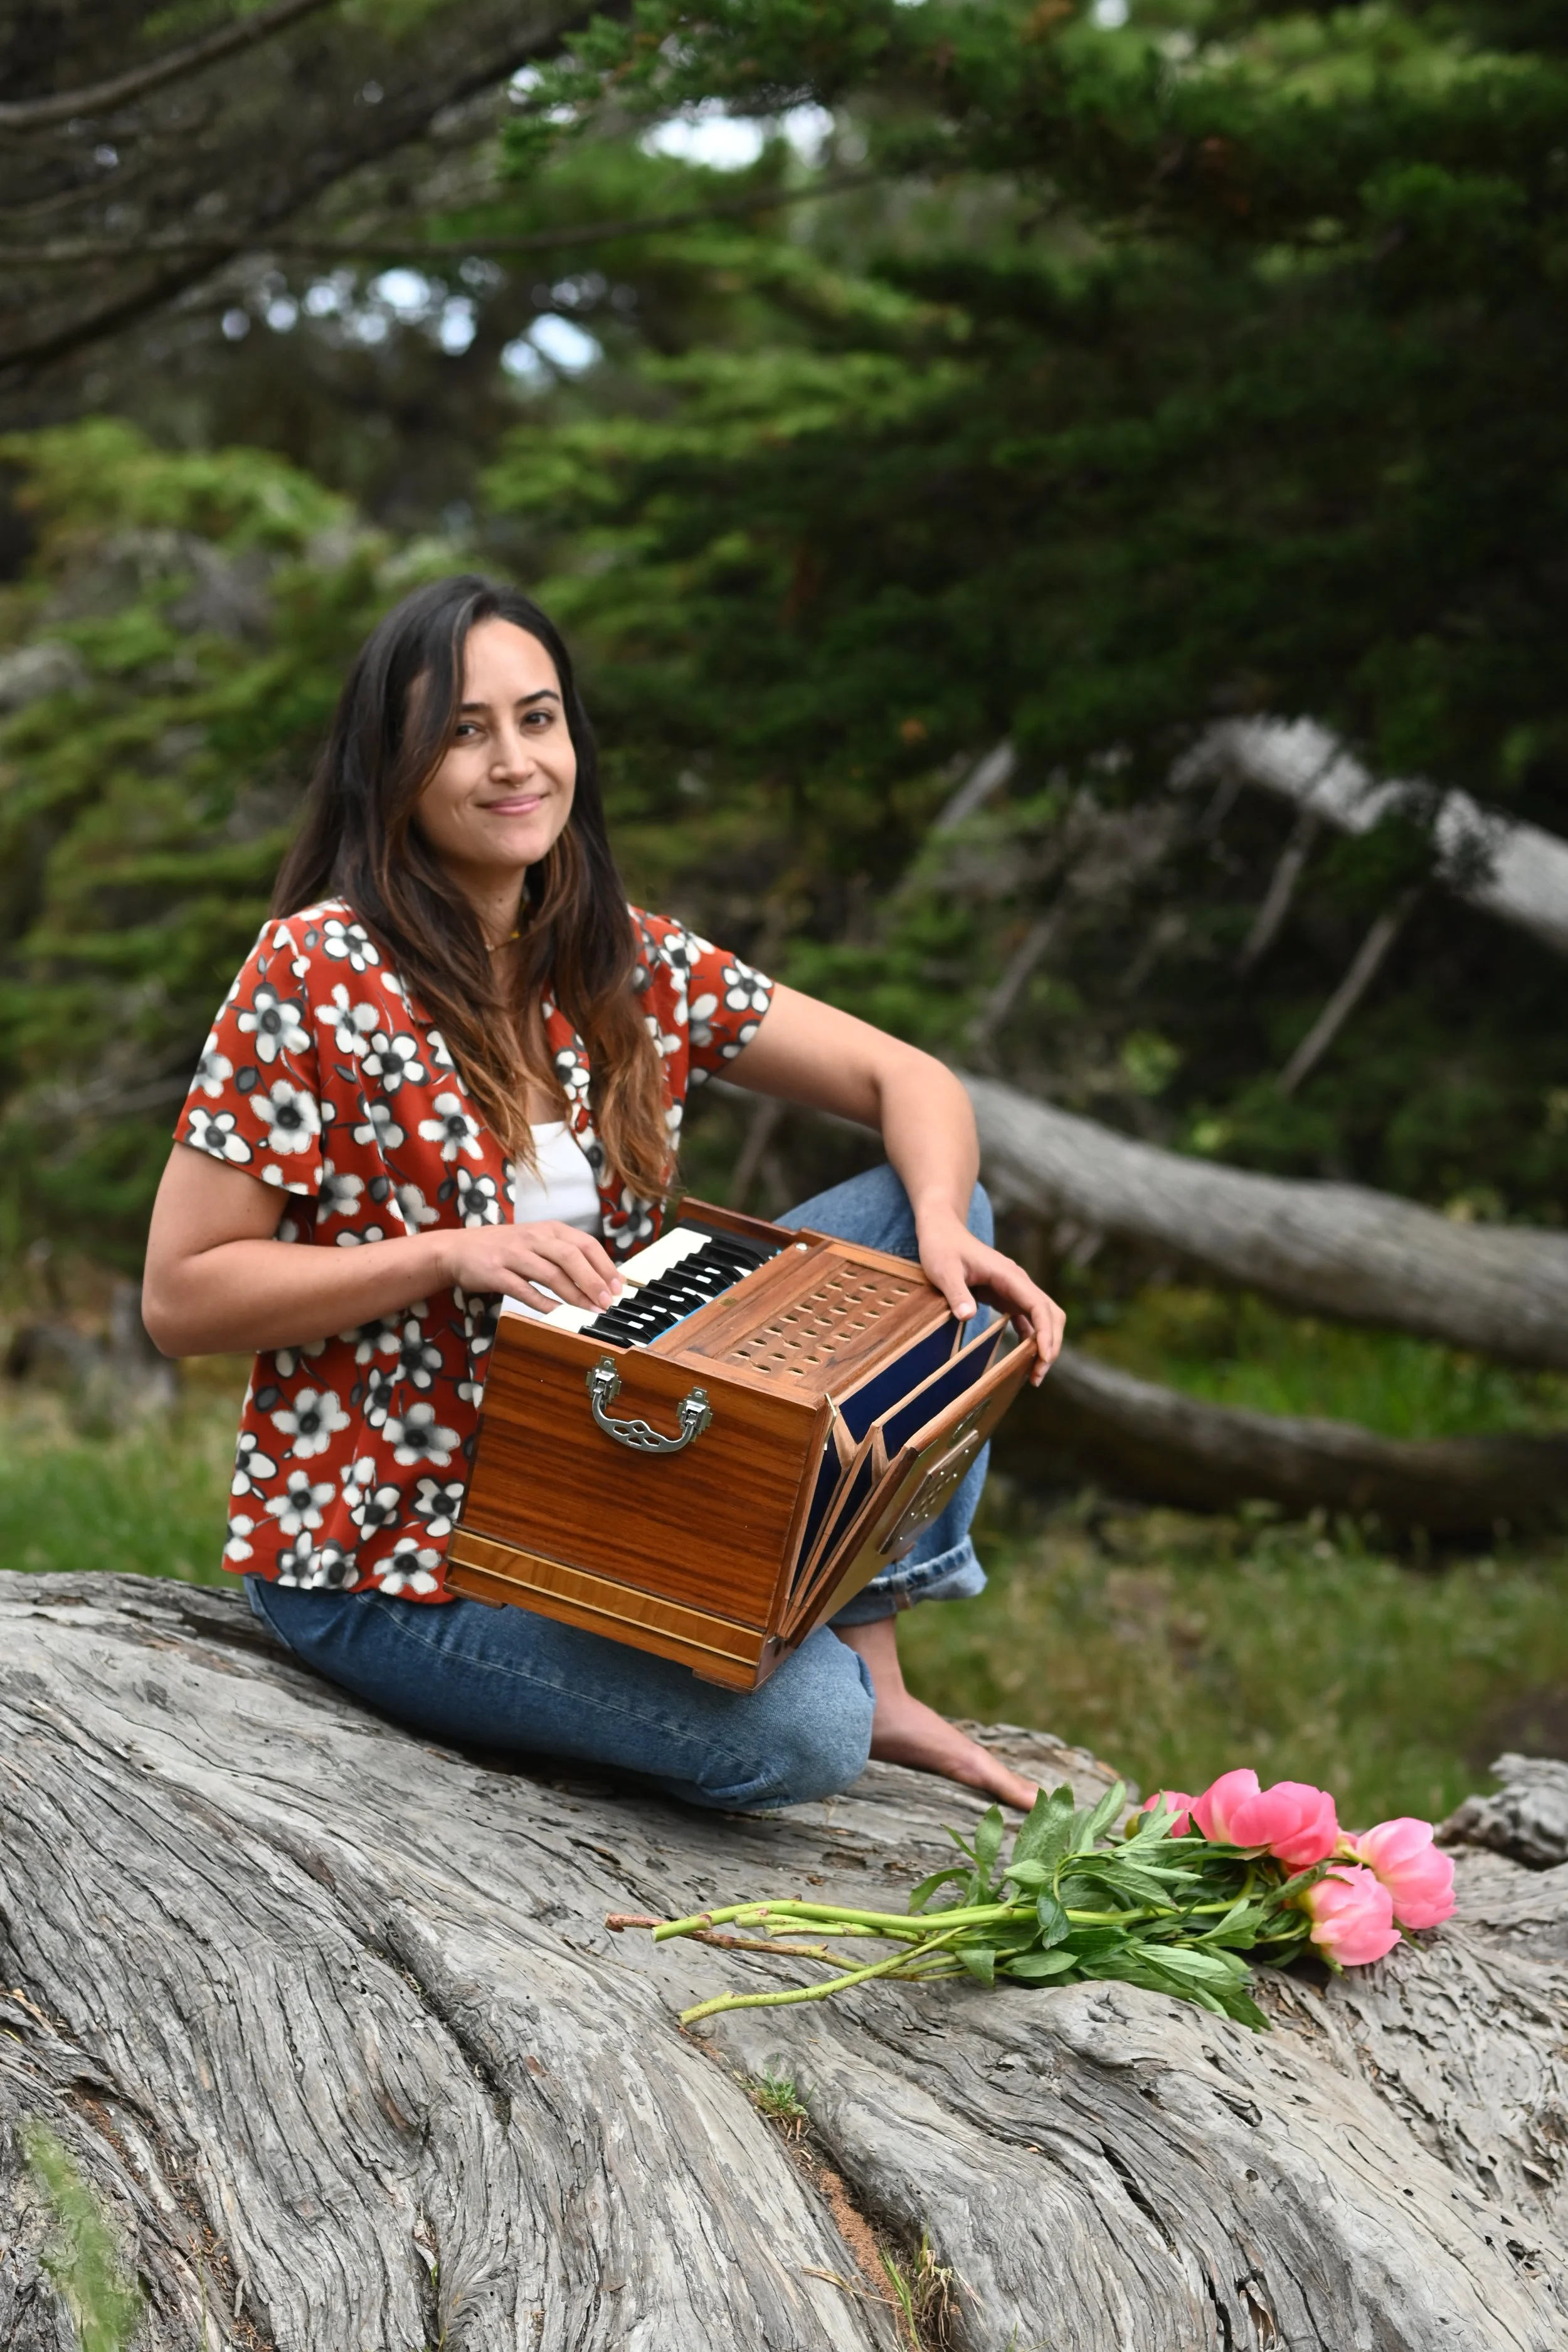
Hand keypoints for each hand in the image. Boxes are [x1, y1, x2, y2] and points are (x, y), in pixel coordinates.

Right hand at [431, 1220, 624, 1313]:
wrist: (458, 1249)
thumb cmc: (503, 1248)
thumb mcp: (537, 1241)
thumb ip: (565, 1254)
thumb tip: (600, 1277)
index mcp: (548, 1229)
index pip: (585, 1244)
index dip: (605, 1265)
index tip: (618, 1286)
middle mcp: (533, 1238)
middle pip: (571, 1257)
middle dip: (593, 1281)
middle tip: (608, 1302)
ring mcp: (514, 1255)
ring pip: (551, 1274)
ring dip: (574, 1295)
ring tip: (590, 1311)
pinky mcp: (497, 1273)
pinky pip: (524, 1289)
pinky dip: (543, 1303)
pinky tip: (558, 1314)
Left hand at [914, 1205, 1063, 1384]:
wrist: (942, 1230)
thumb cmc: (942, 1247)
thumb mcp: (943, 1270)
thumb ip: (956, 1292)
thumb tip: (967, 1316)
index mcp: (1008, 1275)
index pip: (1038, 1305)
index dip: (1046, 1333)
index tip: (1044, 1357)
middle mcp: (1018, 1282)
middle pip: (1049, 1313)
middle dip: (1050, 1343)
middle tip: (1038, 1376)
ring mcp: (1014, 1289)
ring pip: (1043, 1317)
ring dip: (1043, 1343)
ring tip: (1034, 1375)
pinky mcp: (1006, 1296)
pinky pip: (1027, 1319)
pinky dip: (1030, 1339)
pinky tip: (1024, 1361)